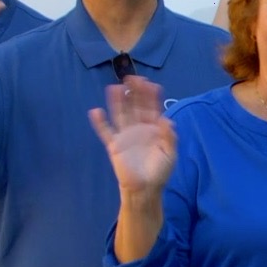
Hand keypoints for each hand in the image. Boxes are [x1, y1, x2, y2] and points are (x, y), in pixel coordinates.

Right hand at [89, 75, 175, 196]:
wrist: (146, 189)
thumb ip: (169, 137)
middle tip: (132, 77)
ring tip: (115, 88)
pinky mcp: (114, 145)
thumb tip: (166, 120)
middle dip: (134, 93)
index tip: (151, 83)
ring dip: (118, 102)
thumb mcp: (170, 154)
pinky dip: (100, 123)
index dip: (151, 96)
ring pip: (121, 114)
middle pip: (135, 107)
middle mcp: (138, 129)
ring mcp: (125, 136)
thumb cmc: (159, 171)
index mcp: (153, 129)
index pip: (152, 108)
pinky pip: (106, 132)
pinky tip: (96, 111)